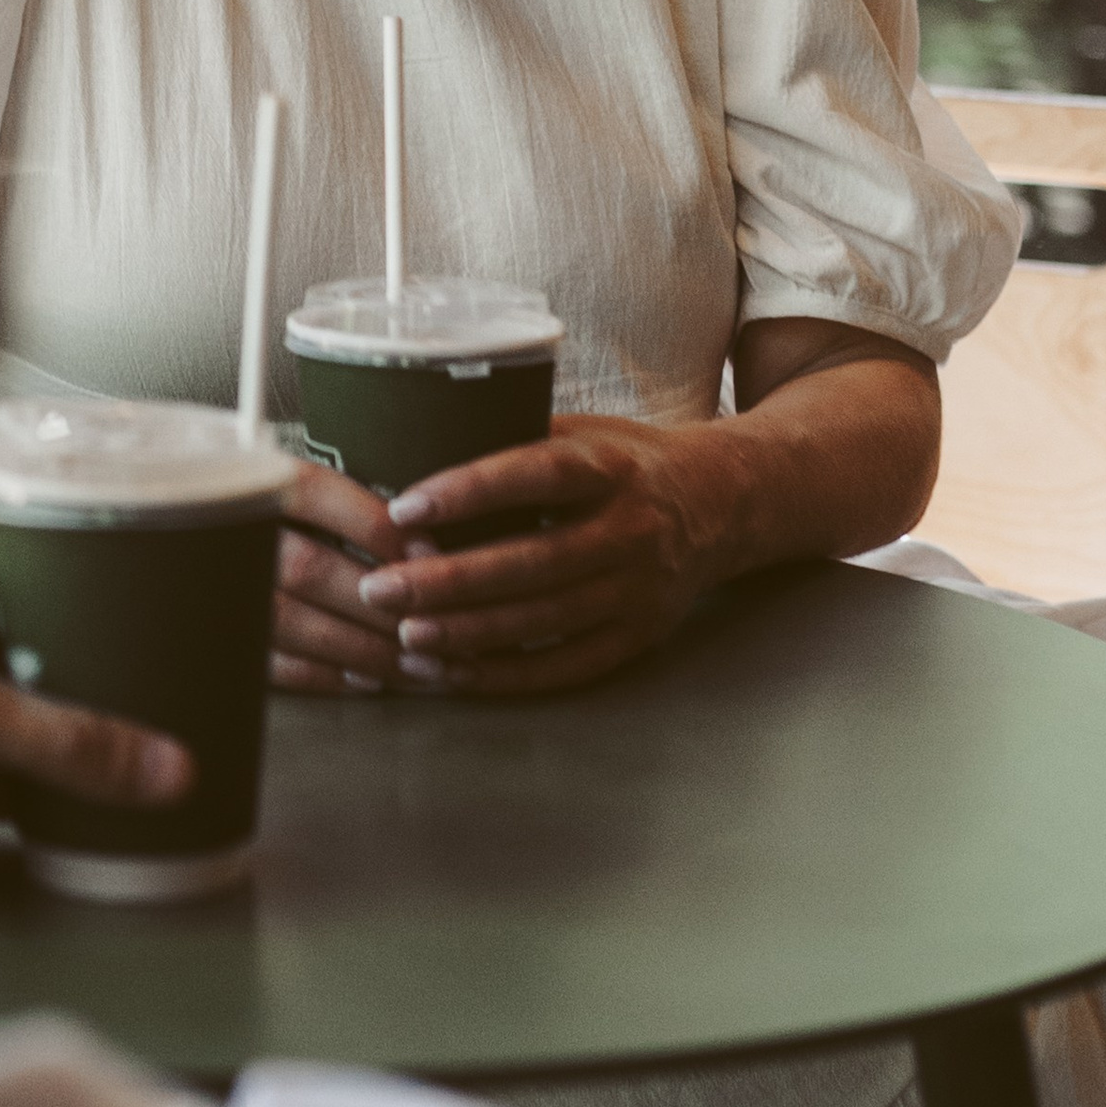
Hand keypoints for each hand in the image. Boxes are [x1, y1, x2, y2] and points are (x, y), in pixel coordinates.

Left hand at [0, 522, 192, 886]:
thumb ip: (63, 738)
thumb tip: (168, 766)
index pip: (61, 532)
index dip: (127, 541)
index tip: (200, 555)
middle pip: (78, 622)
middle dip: (140, 642)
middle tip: (218, 652)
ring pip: (66, 696)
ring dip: (117, 716)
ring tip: (202, 719)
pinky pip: (45, 764)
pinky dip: (87, 778)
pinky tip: (140, 788)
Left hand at [270, 416, 735, 697]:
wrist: (725, 503)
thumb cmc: (627, 460)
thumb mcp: (585, 430)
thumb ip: (514, 439)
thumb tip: (413, 443)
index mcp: (611, 467)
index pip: (537, 474)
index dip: (470, 491)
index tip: (404, 507)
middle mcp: (630, 529)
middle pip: (534, 563)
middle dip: (449, 581)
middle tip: (379, 588)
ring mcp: (639, 590)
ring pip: (544, 620)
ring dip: (469, 634)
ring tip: (403, 636)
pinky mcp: (639, 637)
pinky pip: (566, 666)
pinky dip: (506, 675)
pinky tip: (452, 673)